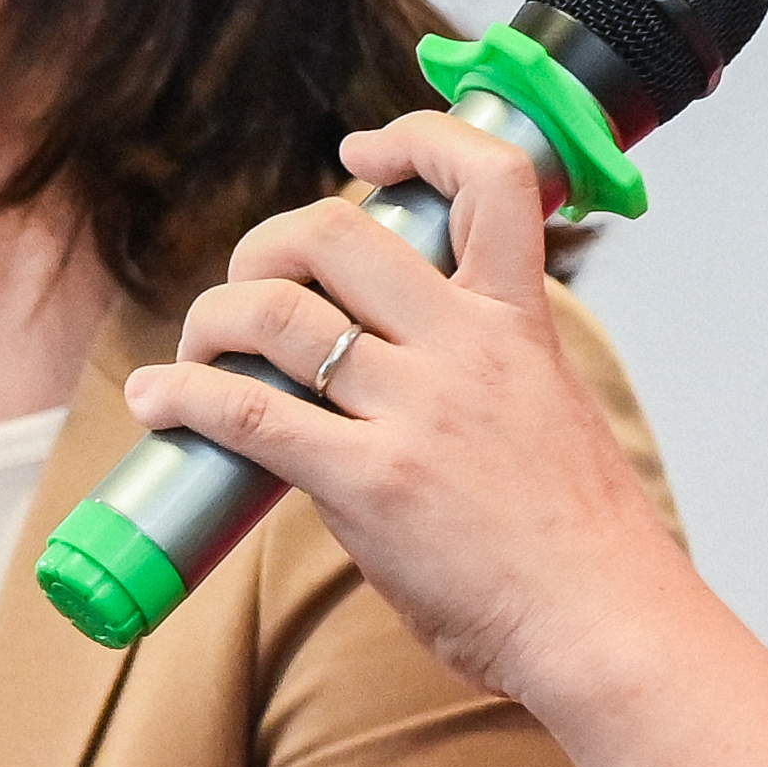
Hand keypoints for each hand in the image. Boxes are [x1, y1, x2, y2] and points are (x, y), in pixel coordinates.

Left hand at [119, 110, 693, 711]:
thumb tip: (377, 389)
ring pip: (275, 314)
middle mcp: (465, 348)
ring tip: (193, 353)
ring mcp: (416, 412)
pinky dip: (182, 396)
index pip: (491, 180)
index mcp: (519, 323)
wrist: (611, 627)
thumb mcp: (545, 418)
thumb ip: (471, 380)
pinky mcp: (369, 483)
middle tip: (248, 287)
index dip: (418, 139)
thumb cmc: (583, 546)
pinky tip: (157, 402)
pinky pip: (245, 411)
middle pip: (335, 232)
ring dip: (212, 319)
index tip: (363, 150)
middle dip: (266, 247)